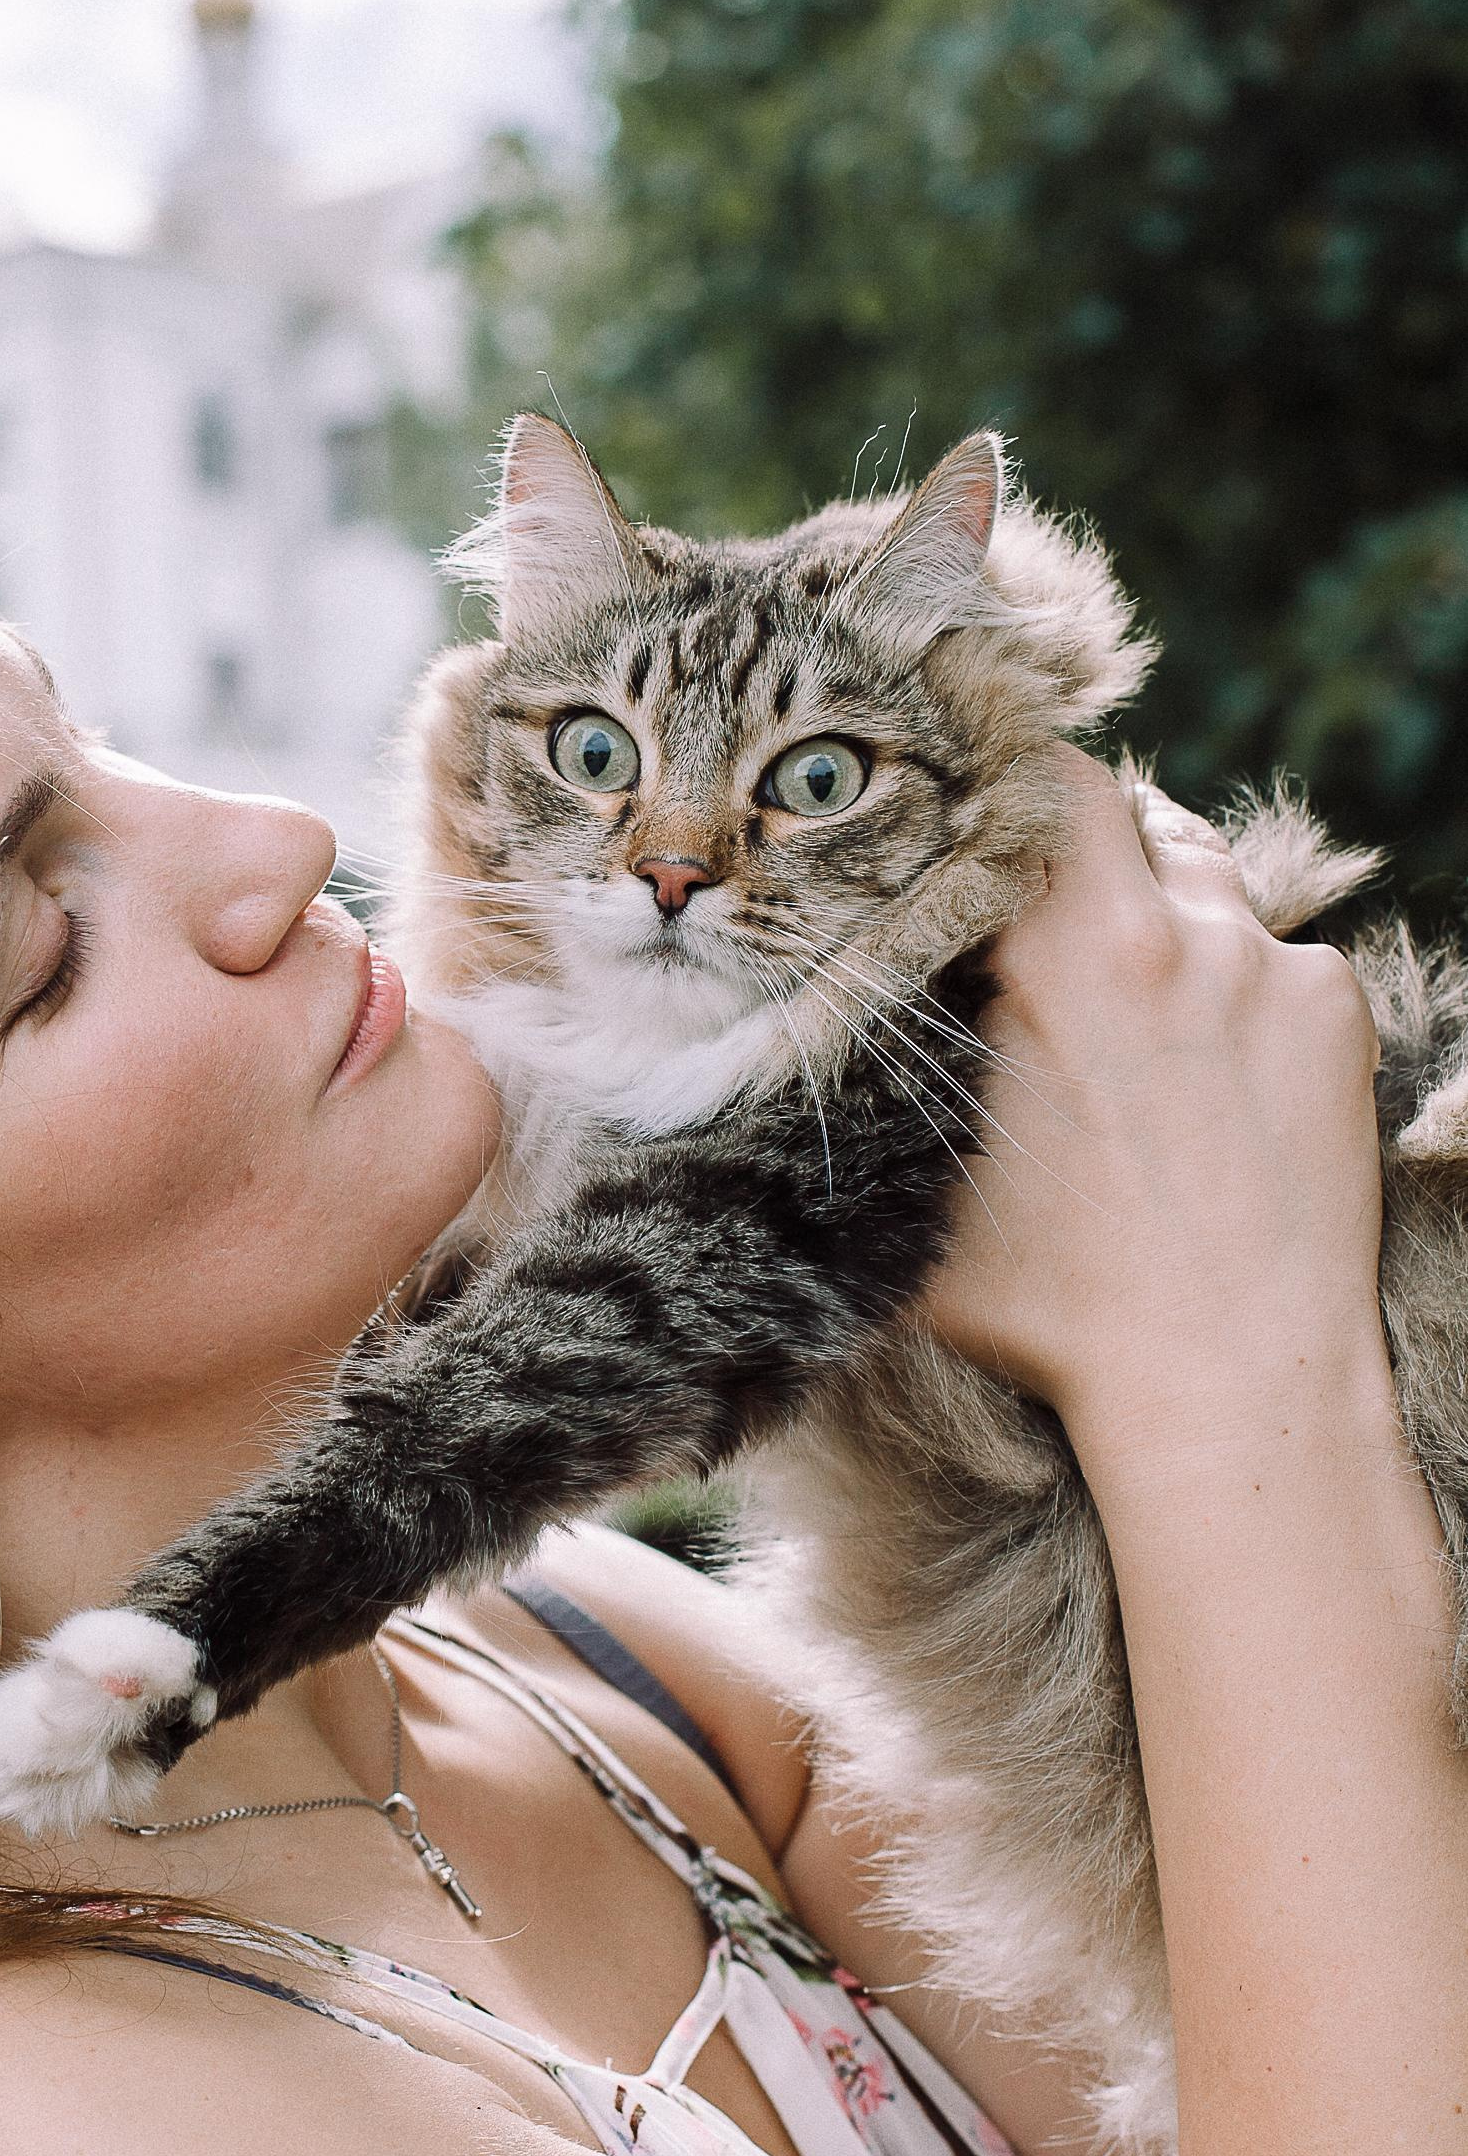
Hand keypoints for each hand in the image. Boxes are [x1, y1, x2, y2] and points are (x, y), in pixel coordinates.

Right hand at [922, 752, 1383, 1433]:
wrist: (1226, 1377)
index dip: (991, 778)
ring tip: (1128, 1002)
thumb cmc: (1051, 1305)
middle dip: (1072, 831)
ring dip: (1156, 912)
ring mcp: (1265, 964)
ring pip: (1198, 876)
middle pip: (1115, 802)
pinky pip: (1272, 957)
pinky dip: (1233, 992)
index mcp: (1056, 953)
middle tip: (1041, 892)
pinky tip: (1207, 1080)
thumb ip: (883, 1082)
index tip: (965, 801)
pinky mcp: (1334, 1010)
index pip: (1028, 781)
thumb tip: (822, 1035)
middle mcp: (1170, 932)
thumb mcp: (923, 1183)